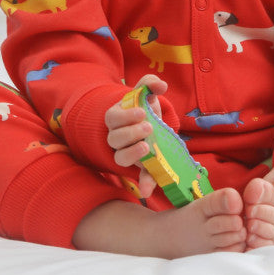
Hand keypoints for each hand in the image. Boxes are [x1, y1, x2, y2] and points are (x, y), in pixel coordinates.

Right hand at [105, 74, 167, 197]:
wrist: (152, 124)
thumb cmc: (145, 107)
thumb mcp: (147, 94)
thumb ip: (150, 84)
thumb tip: (161, 85)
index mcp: (117, 118)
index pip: (112, 118)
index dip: (125, 116)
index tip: (142, 112)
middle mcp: (118, 138)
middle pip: (115, 139)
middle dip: (131, 134)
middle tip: (148, 127)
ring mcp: (128, 153)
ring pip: (120, 158)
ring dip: (133, 154)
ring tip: (147, 147)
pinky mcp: (141, 167)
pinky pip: (139, 177)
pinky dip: (144, 184)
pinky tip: (148, 190)